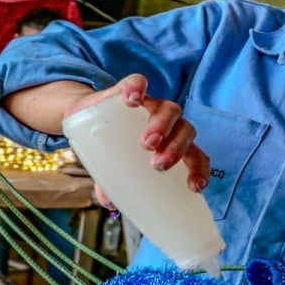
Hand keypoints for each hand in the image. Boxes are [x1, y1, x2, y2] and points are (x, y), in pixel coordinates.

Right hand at [66, 74, 211, 201]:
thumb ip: (113, 185)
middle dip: (177, 149)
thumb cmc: (111, 147)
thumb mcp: (113, 169)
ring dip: (162, 125)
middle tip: (158, 165)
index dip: (199, 170)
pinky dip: (137, 88)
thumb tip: (109, 203)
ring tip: (147, 143)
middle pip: (186, 131)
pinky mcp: (130, 88)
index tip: (194, 186)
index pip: (196, 156)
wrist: (86, 115)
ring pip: (170, 110)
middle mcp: (168, 124)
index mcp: (173, 145)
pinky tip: (132, 100)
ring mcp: (150, 105)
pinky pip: (139, 82)